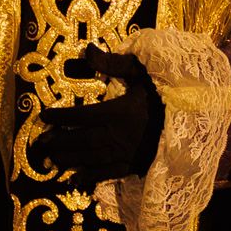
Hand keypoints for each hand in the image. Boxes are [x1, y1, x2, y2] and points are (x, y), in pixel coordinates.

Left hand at [31, 47, 164, 188]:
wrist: (192, 121)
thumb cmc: (164, 93)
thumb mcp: (141, 73)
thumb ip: (113, 64)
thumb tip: (87, 50)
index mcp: (119, 111)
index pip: (82, 115)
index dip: (61, 116)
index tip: (44, 116)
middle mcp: (119, 135)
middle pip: (81, 140)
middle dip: (58, 142)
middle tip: (38, 144)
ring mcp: (126, 153)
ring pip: (91, 158)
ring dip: (68, 159)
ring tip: (50, 159)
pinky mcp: (134, 166)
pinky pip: (108, 174)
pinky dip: (90, 178)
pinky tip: (75, 180)